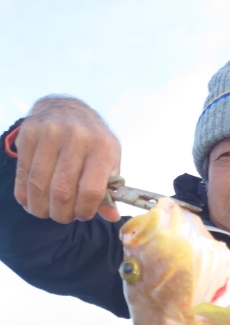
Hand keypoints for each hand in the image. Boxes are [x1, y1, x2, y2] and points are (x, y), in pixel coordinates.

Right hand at [14, 95, 120, 222]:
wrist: (66, 108)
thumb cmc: (93, 141)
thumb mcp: (110, 161)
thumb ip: (110, 190)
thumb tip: (111, 216)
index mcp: (102, 147)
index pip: (91, 191)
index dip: (85, 211)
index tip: (82, 215)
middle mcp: (76, 137)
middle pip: (62, 192)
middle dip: (61, 214)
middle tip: (63, 216)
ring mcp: (49, 132)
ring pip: (39, 185)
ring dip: (41, 207)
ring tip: (47, 211)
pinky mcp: (28, 133)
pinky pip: (23, 174)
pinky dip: (25, 195)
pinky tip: (31, 201)